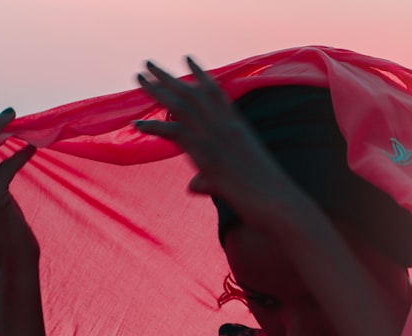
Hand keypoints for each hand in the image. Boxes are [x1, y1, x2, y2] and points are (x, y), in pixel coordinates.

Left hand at [134, 57, 312, 233]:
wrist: (274, 200)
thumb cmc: (263, 194)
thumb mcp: (238, 178)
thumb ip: (210, 179)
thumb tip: (193, 186)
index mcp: (237, 126)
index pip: (216, 93)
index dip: (200, 75)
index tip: (187, 59)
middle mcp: (225, 126)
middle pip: (193, 93)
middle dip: (169, 77)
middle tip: (149, 63)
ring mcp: (215, 137)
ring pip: (180, 105)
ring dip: (156, 90)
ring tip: (138, 77)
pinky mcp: (206, 152)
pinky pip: (174, 133)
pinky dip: (154, 127)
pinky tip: (137, 124)